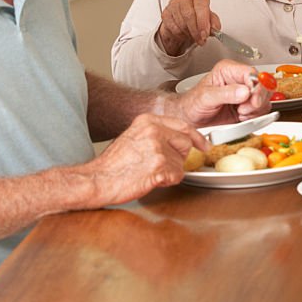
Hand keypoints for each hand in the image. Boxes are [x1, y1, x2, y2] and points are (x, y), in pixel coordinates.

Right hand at [83, 113, 207, 206]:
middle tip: (160, 165)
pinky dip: (167, 181)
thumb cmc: (113, 163)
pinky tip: (150, 179)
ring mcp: (158, 149)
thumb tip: (179, 138)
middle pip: (186, 144)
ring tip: (148, 172)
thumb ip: (156, 133)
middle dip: (178, 157)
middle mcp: (154, 131)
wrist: (97, 180)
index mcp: (148, 121)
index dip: (196, 137)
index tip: (204, 144)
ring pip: (181, 162)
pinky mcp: (159, 167)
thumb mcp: (134, 136)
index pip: (183, 125)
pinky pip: (177, 176)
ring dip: (170, 171)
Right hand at [155, 0, 220, 56]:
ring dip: (189, 33)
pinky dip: (180, 34)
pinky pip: (173, 28)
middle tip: (201, 39)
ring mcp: (173, 4)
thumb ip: (214, 22)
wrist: (184, 18)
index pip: (200, 5)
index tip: (205, 33)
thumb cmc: (198, 15)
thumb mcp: (210, 17)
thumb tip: (215, 28)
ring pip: (181, 23)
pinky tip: (185, 33)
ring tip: (194, 35)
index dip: (203, 21)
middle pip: (189, 15)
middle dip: (196, 31)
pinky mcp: (165, 13)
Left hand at [172, 59, 270, 125]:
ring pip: (265, 98)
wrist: (189, 118)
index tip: (253, 100)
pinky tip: (242, 117)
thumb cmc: (193, 104)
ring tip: (240, 113)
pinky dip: (254, 116)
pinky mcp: (247, 105)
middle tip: (243, 109)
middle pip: (263, 85)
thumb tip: (244, 91)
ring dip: (255, 110)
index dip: (257, 87)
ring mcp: (245, 92)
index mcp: (229, 70)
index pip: (252, 73)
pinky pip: (261, 110)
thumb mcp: (206, 97)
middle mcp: (239, 79)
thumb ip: (225, 93)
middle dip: (256, 101)